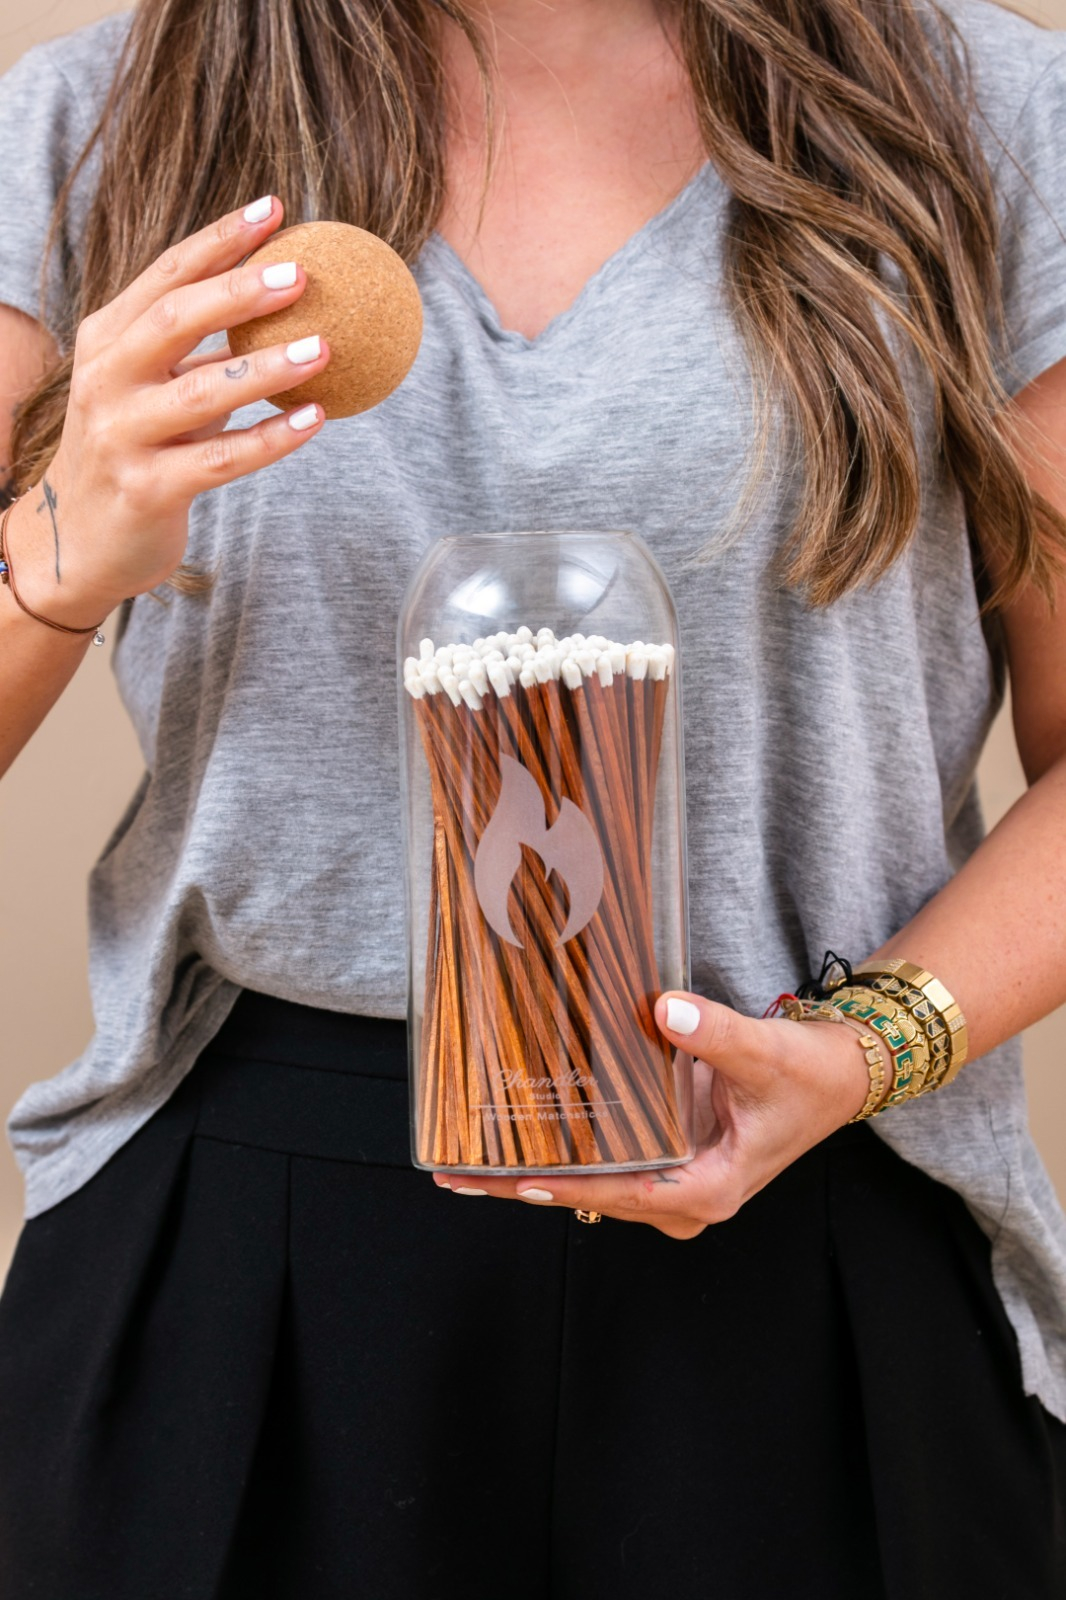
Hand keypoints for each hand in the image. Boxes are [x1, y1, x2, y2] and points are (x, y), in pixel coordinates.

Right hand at [11, 195, 330, 623]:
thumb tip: (281, 301)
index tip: (274, 209)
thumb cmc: (132, 450)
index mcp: (107, 339)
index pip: (167, 275)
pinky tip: (316, 419)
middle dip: (239, 292)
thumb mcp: (149, 386)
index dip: (220, 239)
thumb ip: (195, 346)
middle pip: (175, 319)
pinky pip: (221, 459)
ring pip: (203, 392)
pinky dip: (272, 438)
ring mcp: (122, 434)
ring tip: (326, 348)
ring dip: (268, 367)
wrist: (78, 541)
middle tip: (301, 273)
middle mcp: (106, 379)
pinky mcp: (148, 488)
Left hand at [432, 993, 870, 1238]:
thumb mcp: (764, 1053)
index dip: (564, 1187)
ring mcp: (676, 1182)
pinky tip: (522, 1134)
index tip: (510, 1181)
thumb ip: (715, 1032)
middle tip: (458, 1173)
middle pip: (595, 1196)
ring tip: (471, 1161)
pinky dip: (569, 1150)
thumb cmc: (808, 1075)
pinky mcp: (672, 1160)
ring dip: (540, 1172)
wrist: (837, 1075)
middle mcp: (686, 1197)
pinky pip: (610, 1163)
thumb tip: (663, 1009)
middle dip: (529, 1186)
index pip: (620, 1192)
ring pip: (597, 1185)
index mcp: (708, 1188)